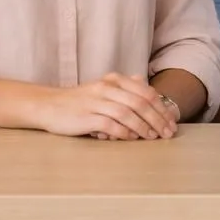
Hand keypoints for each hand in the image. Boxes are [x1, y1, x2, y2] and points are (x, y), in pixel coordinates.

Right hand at [40, 73, 178, 139]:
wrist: (49, 106)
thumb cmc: (80, 101)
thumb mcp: (103, 89)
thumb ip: (124, 87)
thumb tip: (145, 85)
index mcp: (114, 80)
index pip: (146, 92)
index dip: (161, 108)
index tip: (171, 122)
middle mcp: (107, 87)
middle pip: (140, 103)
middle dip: (157, 119)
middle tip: (167, 133)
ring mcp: (96, 101)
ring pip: (128, 113)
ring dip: (144, 127)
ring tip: (152, 137)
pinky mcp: (86, 116)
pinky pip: (110, 124)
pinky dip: (124, 132)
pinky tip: (132, 138)